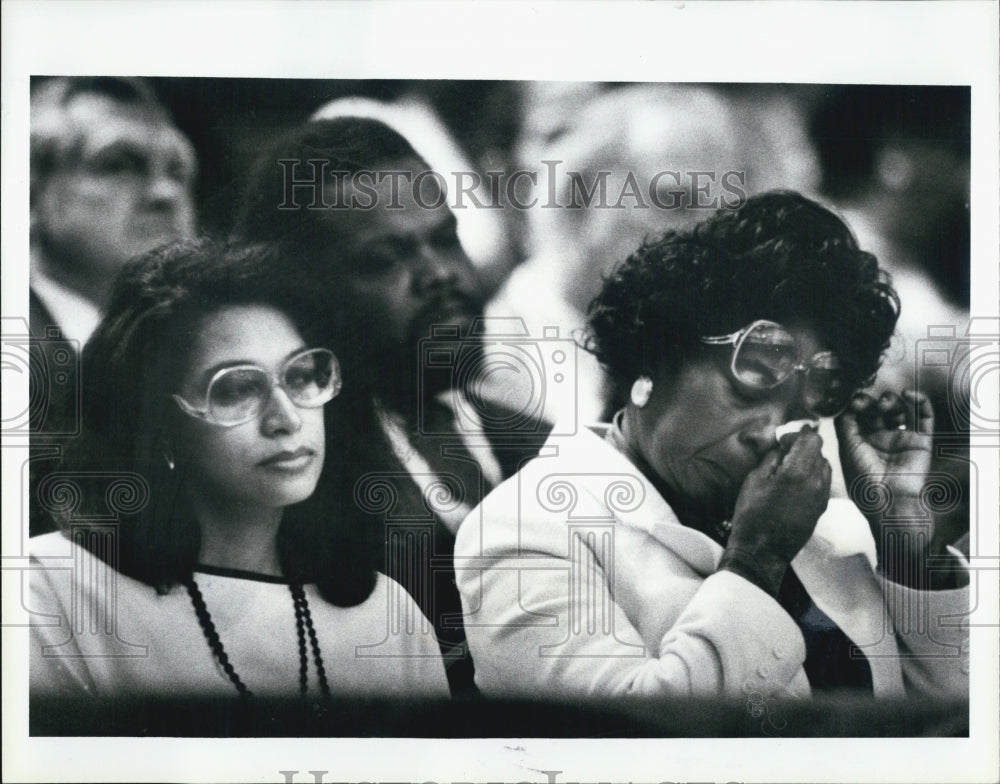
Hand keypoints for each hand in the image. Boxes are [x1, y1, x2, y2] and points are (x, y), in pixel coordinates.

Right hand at [725, 427, 831, 591]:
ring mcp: (822, 497)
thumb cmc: (752, 513)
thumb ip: (772, 458)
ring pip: (823, 468)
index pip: (812, 440)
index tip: (782, 441)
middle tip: (783, 453)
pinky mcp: (821, 509)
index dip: (797, 435)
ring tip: (789, 470)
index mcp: (799, 471)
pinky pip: (822, 483)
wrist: (762, 550)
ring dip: (809, 462)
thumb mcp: (755, 479)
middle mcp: (817, 482)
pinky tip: (794, 485)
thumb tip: (782, 448)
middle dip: (803, 448)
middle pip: (819, 452)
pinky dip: (811, 477)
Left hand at [835, 390, 933, 519]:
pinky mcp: (921, 441)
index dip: (856, 404)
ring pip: (898, 410)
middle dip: (871, 402)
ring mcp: (901, 439)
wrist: (891, 501)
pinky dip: (920, 402)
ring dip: (891, 401)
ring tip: (885, 404)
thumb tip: (849, 401)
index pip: (858, 414)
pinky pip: (924, 417)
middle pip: (876, 409)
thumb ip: (845, 424)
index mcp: (860, 442)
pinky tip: (908, 395)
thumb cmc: (864, 479)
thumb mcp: (848, 449)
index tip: (855, 401)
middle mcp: (880, 439)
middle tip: (868, 403)